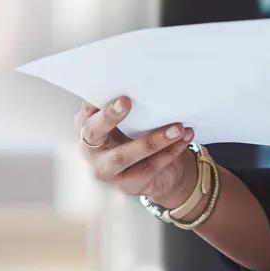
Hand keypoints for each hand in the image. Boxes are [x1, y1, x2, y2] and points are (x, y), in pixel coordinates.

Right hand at [73, 96, 197, 202]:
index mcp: (88, 128)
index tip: (113, 93)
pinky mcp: (125, 185)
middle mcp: (90, 150)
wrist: (156, 173)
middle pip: (94, 133)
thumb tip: (140, 85)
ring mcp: (106, 170)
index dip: (96, 103)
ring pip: (124, 155)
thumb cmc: (137, 137)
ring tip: (177, 127)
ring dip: (153, 140)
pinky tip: (183, 139)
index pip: (85, 113)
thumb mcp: (130, 121)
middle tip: (127, 102)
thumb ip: (127, 107)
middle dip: (109, 117)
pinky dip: (169, 152)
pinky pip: (148, 168)